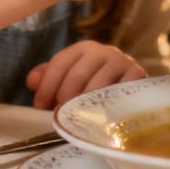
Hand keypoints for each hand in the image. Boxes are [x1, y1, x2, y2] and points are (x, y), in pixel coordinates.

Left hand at [26, 40, 146, 108]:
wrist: (134, 91)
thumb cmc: (96, 85)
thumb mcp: (71, 78)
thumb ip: (49, 78)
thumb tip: (32, 82)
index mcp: (84, 48)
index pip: (60, 63)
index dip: (46, 86)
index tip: (39, 106)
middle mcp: (104, 51)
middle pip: (77, 74)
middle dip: (63, 98)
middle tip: (60, 115)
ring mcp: (122, 62)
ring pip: (96, 86)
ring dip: (83, 106)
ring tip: (77, 119)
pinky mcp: (137, 77)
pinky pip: (118, 94)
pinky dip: (105, 108)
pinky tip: (99, 119)